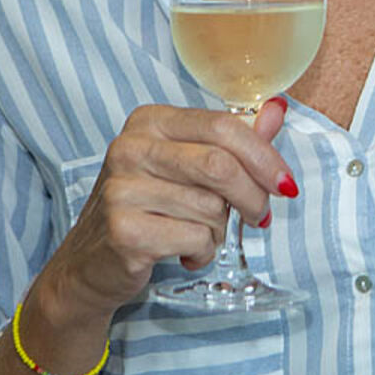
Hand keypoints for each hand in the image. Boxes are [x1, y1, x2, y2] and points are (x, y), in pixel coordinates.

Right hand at [35, 97, 293, 319]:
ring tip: (201, 235)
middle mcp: (130, 148)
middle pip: (220, 165)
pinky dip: (203, 251)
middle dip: (253, 196)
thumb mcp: (187, 167)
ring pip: (211, 207)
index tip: (285, 183)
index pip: (223, 126)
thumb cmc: (148, 209)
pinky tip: (185, 253)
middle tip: (258, 216)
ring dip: (220, 231)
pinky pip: (195, 238)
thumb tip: (276, 109)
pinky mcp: (123, 231)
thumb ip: (233, 139)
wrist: (90, 265)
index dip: (264, 156)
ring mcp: (121, 189)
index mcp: (149, 121)